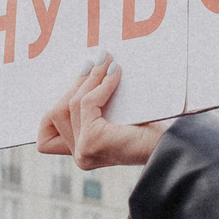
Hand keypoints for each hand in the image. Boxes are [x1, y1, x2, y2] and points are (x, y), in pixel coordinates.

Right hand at [37, 54, 168, 169]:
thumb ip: (95, 110)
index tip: (72, 88)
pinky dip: (101, 85)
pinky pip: (88, 103)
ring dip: (90, 79)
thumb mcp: (115, 120)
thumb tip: (85, 71)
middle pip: (56, 114)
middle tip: (96, 61)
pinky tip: (115, 73)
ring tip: (106, 61)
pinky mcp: (93, 141)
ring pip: (72, 104)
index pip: (45, 140)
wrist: (173, 147)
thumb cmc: (151, 132)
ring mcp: (83, 151)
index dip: (51, 114)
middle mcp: (79, 157)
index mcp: (82, 154)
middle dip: (76, 84)